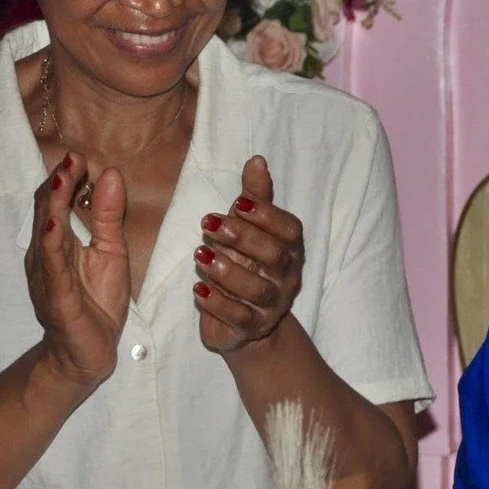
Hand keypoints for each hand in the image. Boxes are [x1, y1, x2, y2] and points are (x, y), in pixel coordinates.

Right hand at [26, 154, 127, 388]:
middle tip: (72, 157)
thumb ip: (109, 216)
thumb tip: (111, 174)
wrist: (88, 354)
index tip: (81, 156)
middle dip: (58, 184)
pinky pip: (52, 267)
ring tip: (63, 178)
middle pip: (45, 210)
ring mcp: (47, 275)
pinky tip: (54, 224)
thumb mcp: (111, 252)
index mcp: (59, 242)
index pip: (56, 202)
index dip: (67, 178)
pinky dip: (52, 243)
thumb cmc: (96, 302)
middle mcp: (45, 254)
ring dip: (53, 204)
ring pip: (46, 233)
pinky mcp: (57, 298)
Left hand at [195, 155, 303, 353]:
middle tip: (209, 223)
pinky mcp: (252, 328)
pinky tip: (198, 288)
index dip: (268, 216)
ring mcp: (272, 306)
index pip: (290, 231)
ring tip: (199, 255)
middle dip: (243, 238)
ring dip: (227, 271)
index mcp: (290, 250)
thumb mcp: (250, 230)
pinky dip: (218, 303)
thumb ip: (255, 198)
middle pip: (275, 257)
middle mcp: (287, 278)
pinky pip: (239, 318)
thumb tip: (257, 160)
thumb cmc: (248, 266)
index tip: (239, 203)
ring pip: (258, 290)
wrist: (247, 324)